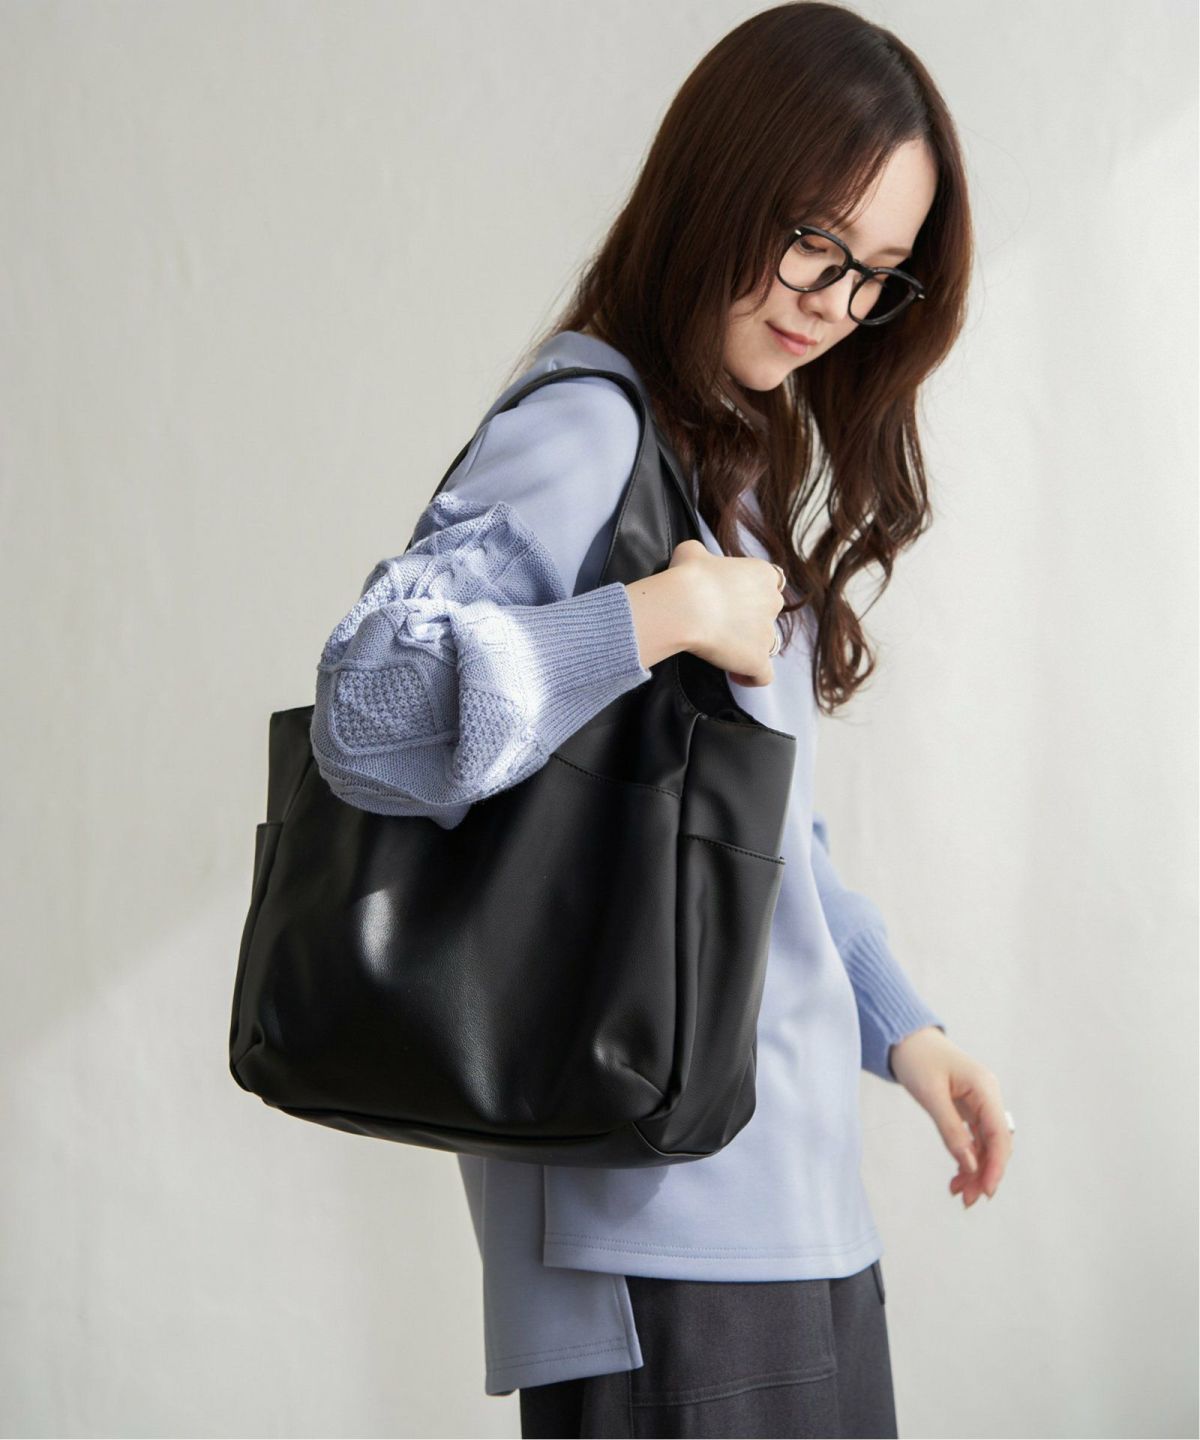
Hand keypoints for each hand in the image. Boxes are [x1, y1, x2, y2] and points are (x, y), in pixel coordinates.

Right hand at [665, 539, 784, 686]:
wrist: (685, 606)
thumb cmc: (688, 577)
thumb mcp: (691, 552)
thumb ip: (701, 555)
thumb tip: (695, 559)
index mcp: (763, 574)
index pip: (772, 583)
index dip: (754, 592)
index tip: (733, 598)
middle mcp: (773, 602)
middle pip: (769, 613)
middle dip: (751, 619)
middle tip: (722, 623)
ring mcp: (768, 633)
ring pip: (766, 644)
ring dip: (749, 646)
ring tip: (724, 650)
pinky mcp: (758, 660)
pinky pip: (763, 675)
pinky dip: (751, 676)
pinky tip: (735, 675)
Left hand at [888, 1026, 1011, 1208]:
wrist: (904, 1037)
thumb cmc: (916, 1058)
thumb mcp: (930, 1094)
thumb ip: (951, 1130)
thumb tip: (970, 1164)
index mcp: (984, 1088)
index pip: (999, 1134)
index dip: (996, 1165)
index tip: (987, 1191)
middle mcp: (987, 1096)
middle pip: (995, 1143)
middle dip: (985, 1173)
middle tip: (967, 1200)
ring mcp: (979, 1102)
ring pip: (985, 1144)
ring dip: (975, 1169)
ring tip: (959, 1194)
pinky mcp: (967, 1107)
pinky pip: (974, 1138)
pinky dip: (967, 1157)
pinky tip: (957, 1176)